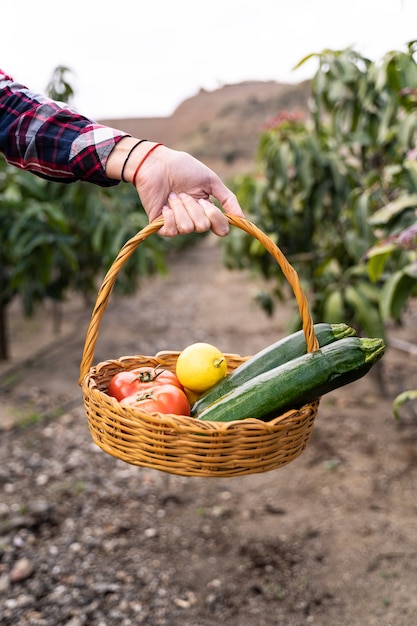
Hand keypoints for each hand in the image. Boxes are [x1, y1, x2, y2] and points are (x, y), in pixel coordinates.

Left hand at [107, 139, 244, 236]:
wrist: (157, 164)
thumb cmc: (183, 169)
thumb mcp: (210, 181)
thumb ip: (227, 199)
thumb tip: (242, 218)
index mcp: (207, 211)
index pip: (220, 229)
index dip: (216, 218)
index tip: (206, 202)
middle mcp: (193, 220)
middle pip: (203, 227)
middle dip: (194, 207)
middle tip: (183, 193)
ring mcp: (177, 224)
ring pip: (187, 228)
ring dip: (180, 208)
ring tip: (172, 195)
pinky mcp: (161, 226)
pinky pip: (172, 231)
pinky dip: (170, 215)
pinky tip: (165, 204)